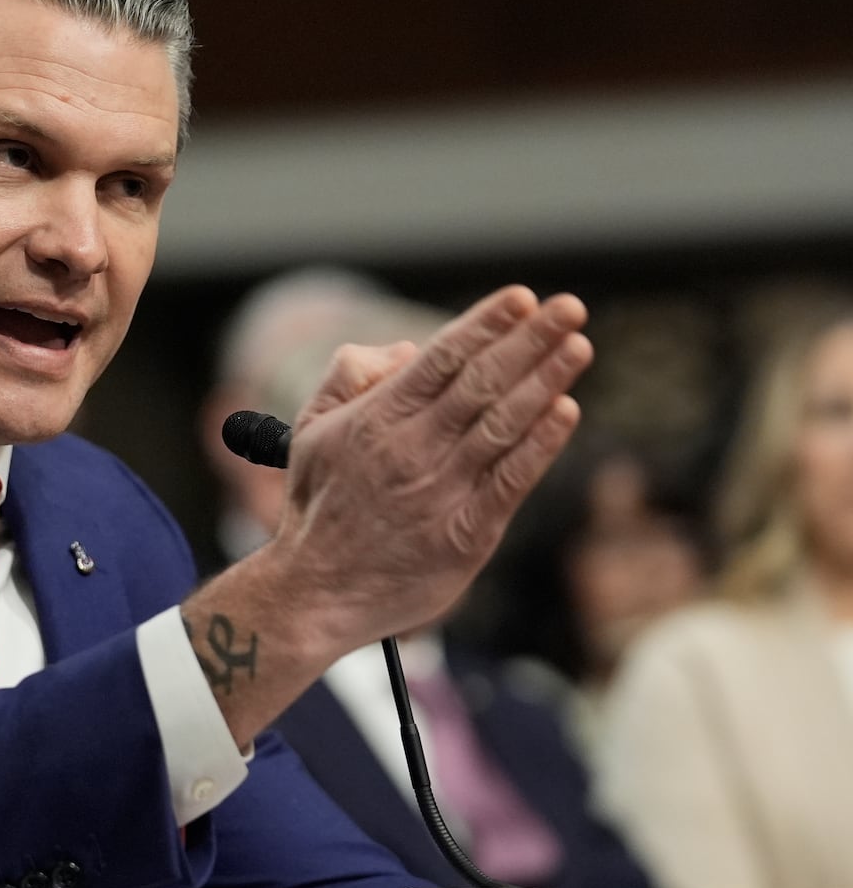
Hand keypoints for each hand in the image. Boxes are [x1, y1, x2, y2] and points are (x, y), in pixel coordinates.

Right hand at [182, 286, 589, 747]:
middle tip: (568, 307)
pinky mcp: (465, 535)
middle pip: (482, 382)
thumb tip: (406, 350)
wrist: (316, 591)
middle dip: (530, 339)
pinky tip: (565, 412)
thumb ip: (349, 377)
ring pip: (503, 425)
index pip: (441, 358)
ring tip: (577, 346)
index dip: (485, 324)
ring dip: (545, 382)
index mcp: (375, 420)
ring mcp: (441, 493)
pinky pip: (511, 481)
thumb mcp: (310, 430)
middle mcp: (412, 450)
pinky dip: (541, 444)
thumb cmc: (319, 506)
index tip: (521, 297)